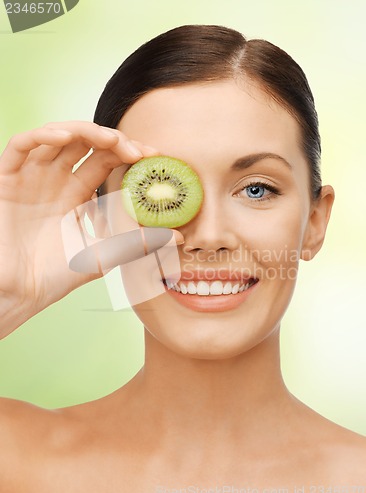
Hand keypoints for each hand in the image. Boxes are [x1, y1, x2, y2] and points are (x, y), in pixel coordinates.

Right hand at [0, 121, 171, 336]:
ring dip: (84, 131)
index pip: (106, 160)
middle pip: (85, 144)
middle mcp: (57, 180)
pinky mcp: (7, 179)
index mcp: (78, 194)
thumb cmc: (57, 276)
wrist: (20, 294)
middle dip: (113, 140)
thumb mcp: (104, 255)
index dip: (129, 152)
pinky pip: (20, 146)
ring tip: (110, 140)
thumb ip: (137, 243)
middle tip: (136, 150)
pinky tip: (65, 137)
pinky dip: (41, 136)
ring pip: (57, 136)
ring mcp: (32, 177)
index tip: (155, 156)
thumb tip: (179, 235)